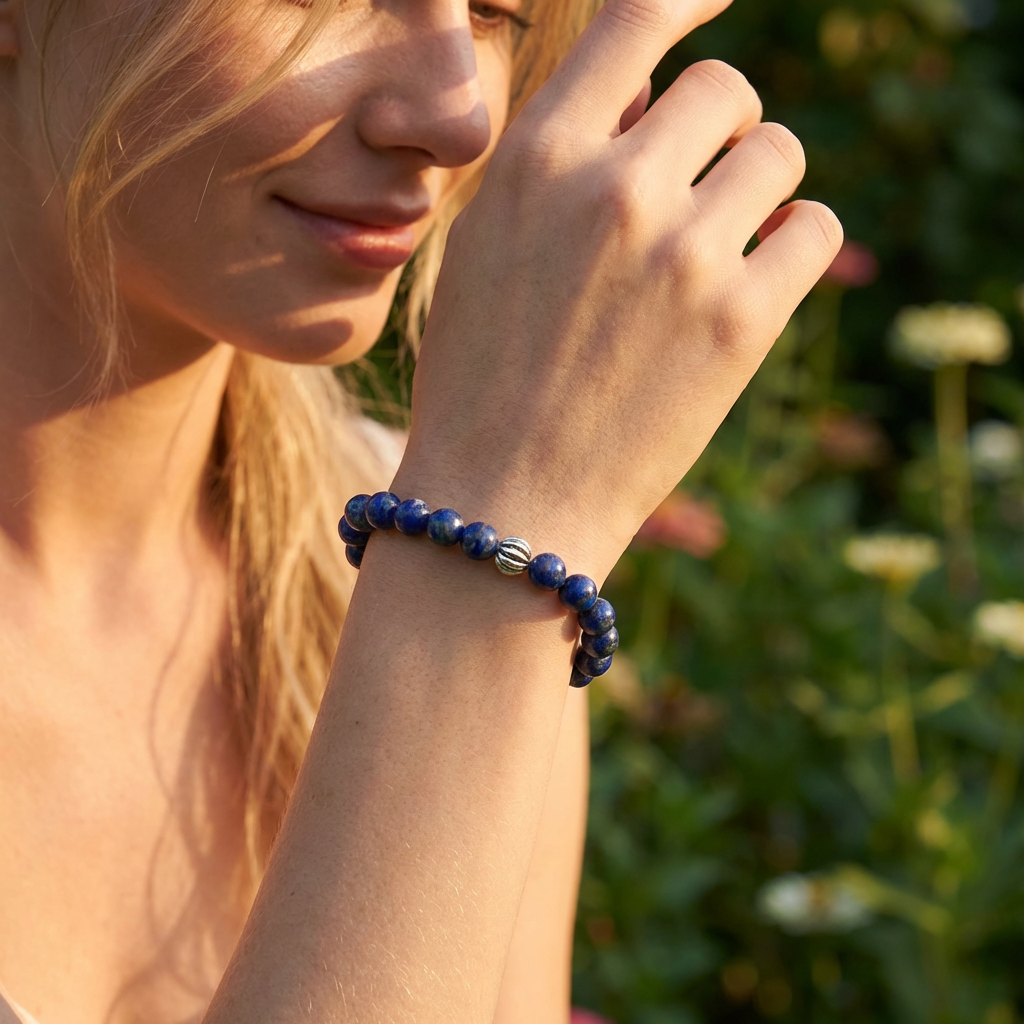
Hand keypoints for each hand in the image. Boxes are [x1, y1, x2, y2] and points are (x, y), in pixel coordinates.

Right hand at [397, 0, 842, 577]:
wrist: (503, 501)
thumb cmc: (483, 379)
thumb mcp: (486, 249)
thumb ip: (559, 163)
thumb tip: (646, 97)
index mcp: (536, 161)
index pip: (634, 22)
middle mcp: (612, 190)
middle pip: (728, 90)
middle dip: (721, 130)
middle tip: (700, 188)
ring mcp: (682, 257)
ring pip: (779, 154)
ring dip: (758, 191)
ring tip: (716, 251)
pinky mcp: (741, 325)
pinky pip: (816, 230)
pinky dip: (795, 247)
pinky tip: (752, 285)